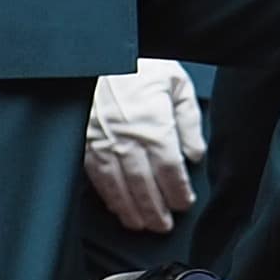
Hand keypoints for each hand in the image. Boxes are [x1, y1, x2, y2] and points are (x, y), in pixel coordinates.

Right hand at [81, 56, 207, 233]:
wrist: (97, 53)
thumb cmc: (140, 65)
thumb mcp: (175, 83)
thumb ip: (188, 120)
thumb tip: (195, 154)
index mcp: (153, 124)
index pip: (169, 169)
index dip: (178, 190)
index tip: (184, 202)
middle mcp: (127, 139)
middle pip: (144, 185)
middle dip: (156, 210)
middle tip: (164, 226)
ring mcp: (102, 143)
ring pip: (119, 187)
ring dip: (133, 210)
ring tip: (144, 225)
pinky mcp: (84, 144)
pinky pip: (97, 178)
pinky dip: (109, 197)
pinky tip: (119, 208)